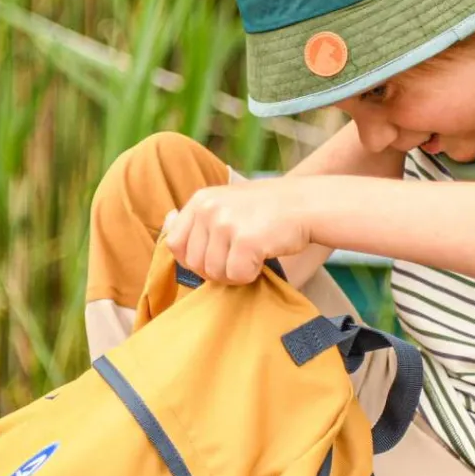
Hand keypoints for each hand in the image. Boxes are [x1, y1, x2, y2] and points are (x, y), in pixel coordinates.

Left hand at [162, 178, 313, 283]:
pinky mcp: (244, 239)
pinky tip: (263, 257)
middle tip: (240, 259)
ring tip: (253, 257)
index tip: (217, 256)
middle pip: (194, 263)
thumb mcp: (227, 204)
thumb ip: (200, 218)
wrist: (306, 204)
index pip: (175, 243)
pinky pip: (236, 275)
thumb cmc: (267, 211)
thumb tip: (167, 222)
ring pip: (214, 273)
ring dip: (234, 274)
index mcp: (200, 200)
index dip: (193, 259)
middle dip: (216, 270)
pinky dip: (251, 275)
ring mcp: (225, 223)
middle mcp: (208, 208)